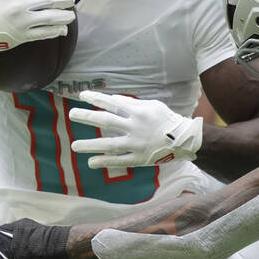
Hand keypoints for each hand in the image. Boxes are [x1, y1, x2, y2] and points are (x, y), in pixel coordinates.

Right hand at [0, 0, 74, 74]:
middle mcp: (19, 6)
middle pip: (50, 0)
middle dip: (65, 0)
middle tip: (71, 1)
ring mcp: (22, 22)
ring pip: (50, 18)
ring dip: (64, 16)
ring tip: (71, 16)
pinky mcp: (22, 36)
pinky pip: (44, 33)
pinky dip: (56, 31)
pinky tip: (62, 29)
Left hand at [69, 90, 202, 167]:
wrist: (186, 140)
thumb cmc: (168, 120)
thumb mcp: (153, 106)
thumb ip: (132, 104)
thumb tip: (112, 100)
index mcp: (139, 112)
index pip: (113, 103)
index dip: (96, 99)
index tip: (82, 96)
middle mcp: (136, 127)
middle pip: (107, 121)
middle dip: (87, 117)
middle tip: (72, 115)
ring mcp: (137, 144)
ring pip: (109, 144)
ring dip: (90, 145)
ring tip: (74, 146)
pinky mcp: (140, 159)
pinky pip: (119, 161)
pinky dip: (105, 162)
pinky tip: (91, 162)